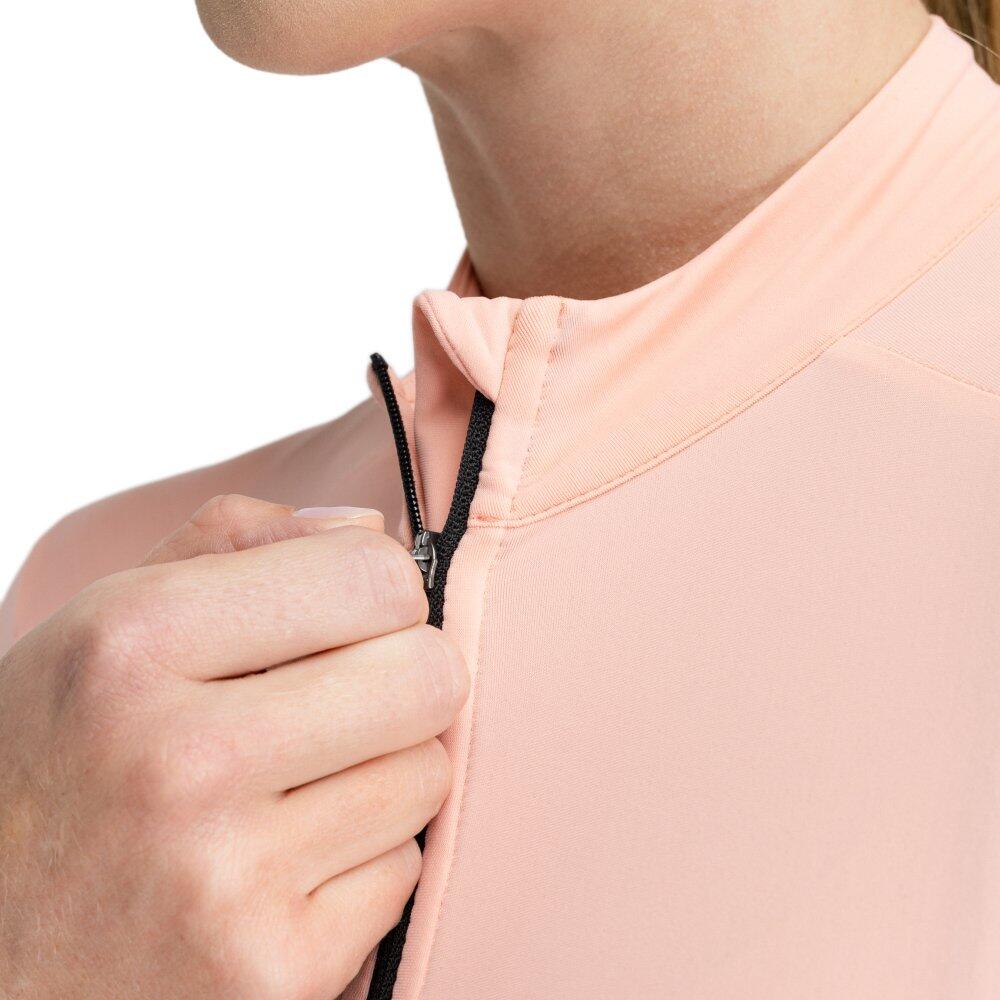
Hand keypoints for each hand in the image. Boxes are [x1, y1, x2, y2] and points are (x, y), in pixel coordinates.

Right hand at [0, 495, 467, 998]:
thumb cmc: (50, 770)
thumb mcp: (96, 628)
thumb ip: (228, 545)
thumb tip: (367, 527)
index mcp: (134, 643)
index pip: (374, 573)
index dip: (378, 588)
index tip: (345, 616)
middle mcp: (181, 760)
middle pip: (429, 674)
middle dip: (403, 677)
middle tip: (341, 699)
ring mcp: (226, 880)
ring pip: (427, 774)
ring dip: (380, 773)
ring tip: (294, 788)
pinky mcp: (270, 976)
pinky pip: (403, 874)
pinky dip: (360, 865)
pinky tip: (281, 866)